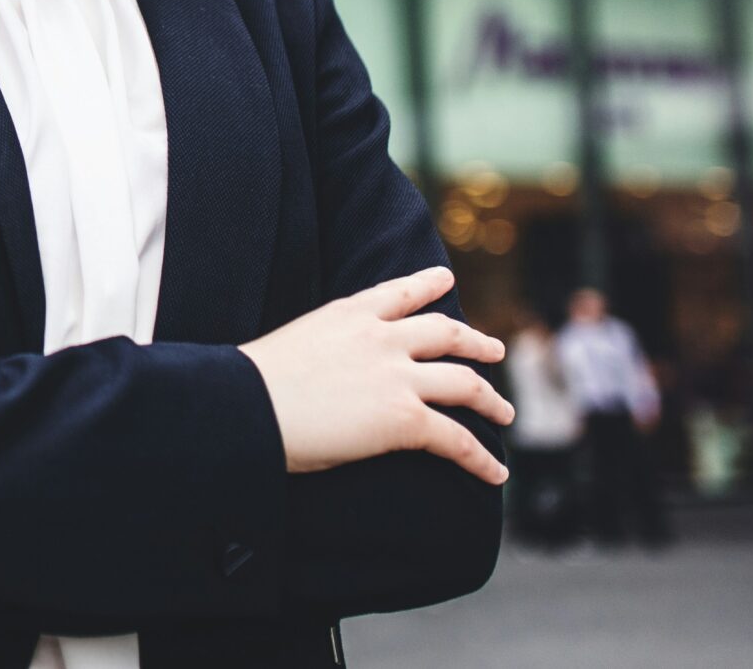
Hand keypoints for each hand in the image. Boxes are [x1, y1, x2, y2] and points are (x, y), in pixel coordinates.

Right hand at [237, 265, 513, 485]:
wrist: (247, 405)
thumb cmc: (252, 383)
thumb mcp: (294, 341)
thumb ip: (324, 345)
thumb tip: (326, 368)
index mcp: (348, 313)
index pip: (399, 292)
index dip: (427, 285)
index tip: (445, 279)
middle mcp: (380, 337)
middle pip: (446, 333)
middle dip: (475, 342)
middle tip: (494, 349)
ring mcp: (397, 376)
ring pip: (464, 384)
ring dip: (491, 399)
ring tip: (504, 411)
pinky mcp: (405, 419)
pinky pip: (457, 440)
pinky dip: (482, 459)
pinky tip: (496, 472)